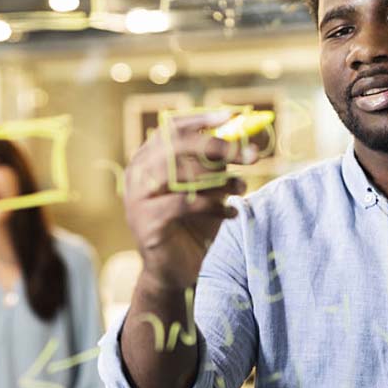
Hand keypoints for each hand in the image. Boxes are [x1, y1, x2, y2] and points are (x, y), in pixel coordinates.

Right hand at [124, 110, 262, 289]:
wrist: (175, 270)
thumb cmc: (193, 225)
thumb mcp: (208, 188)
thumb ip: (217, 163)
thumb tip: (247, 137)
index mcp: (148, 158)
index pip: (172, 128)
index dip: (202, 120)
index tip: (231, 117)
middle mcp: (137, 173)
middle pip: (177, 146)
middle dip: (218, 147)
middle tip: (250, 155)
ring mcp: (137, 197)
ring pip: (181, 174)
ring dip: (220, 179)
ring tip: (241, 187)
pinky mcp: (145, 222)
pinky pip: (185, 204)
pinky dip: (214, 206)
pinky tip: (231, 213)